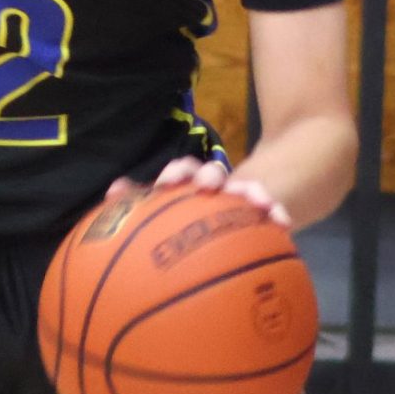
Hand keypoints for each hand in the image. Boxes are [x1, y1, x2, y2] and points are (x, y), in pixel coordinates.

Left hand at [104, 155, 292, 228]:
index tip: (167, 184)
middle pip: (212, 174)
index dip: (174, 174)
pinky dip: (277, 212)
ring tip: (256, 200)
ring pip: (246, 188)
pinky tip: (282, 222)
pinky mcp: (267, 208)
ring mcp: (243, 196)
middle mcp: (218, 186)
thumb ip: (142, 204)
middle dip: (208, 176)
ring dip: (249, 191)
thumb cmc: (198, 216)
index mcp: (191, 184)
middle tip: (206, 186)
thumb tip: (112, 194)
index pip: (182, 171)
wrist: (254, 198)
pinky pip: (274, 210)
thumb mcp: (171, 212)